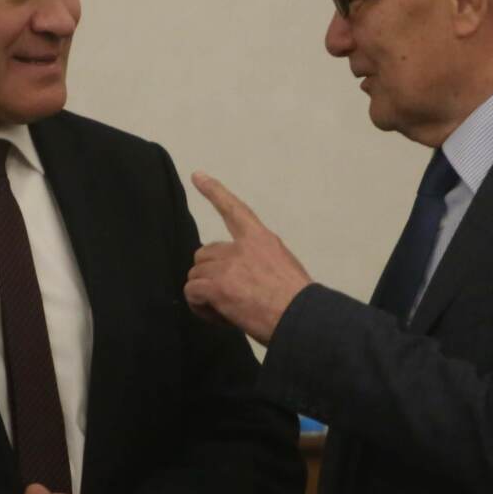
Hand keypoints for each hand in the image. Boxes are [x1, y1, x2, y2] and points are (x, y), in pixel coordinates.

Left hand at [183, 173, 311, 343]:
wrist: (300, 318)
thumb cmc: (298, 302)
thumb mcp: (284, 268)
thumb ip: (258, 263)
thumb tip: (241, 279)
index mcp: (261, 239)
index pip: (234, 210)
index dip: (214, 192)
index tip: (197, 176)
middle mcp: (241, 247)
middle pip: (205, 253)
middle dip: (210, 275)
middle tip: (227, 296)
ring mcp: (227, 266)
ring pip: (196, 275)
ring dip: (205, 293)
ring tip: (226, 310)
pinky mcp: (216, 287)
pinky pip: (192, 292)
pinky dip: (200, 307)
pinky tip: (218, 316)